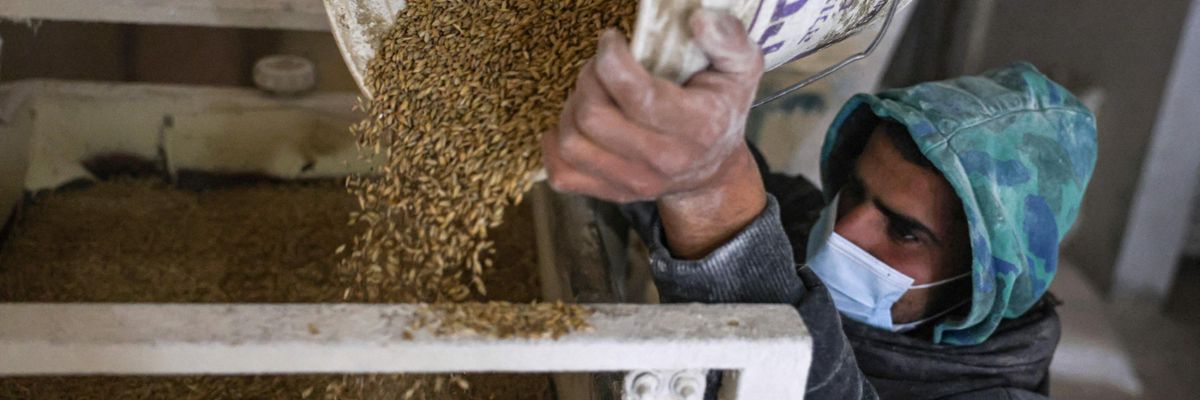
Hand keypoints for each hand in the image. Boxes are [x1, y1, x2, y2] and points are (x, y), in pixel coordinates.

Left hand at [543, 9, 766, 258]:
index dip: (610, 59)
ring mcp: (634, 182)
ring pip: (572, 143)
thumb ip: (729, 39)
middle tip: (601, 65)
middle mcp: (662, 160)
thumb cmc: (721, 109)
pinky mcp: (611, 193)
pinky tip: (576, 122)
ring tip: (592, 92)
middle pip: (593, 116)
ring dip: (572, 107)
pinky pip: (562, 173)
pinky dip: (556, 145)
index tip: (612, 41)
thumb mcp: (742, 69)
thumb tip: (699, 19)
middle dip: (588, 78)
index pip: (636, 95)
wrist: (713, 170)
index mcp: (696, 127)